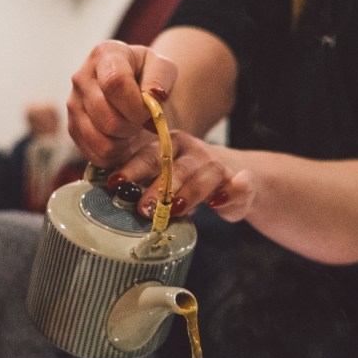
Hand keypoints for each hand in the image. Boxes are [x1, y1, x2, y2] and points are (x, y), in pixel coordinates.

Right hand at [67, 41, 178, 167]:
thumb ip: (160, 80)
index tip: (148, 112)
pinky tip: (123, 140)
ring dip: (124, 142)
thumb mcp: (163, 68)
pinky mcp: (73, 128)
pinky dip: (115, 154)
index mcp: (105, 55)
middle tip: (142, 122)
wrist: (134, 87)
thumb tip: (151, 98)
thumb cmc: (149, 76)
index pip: (115, 84)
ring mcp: (73, 104)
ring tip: (132, 129)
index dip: (136, 106)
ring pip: (101, 140)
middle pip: (107, 117)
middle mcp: (82, 77)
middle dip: (132, 126)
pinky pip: (96, 154)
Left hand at [110, 129, 256, 221]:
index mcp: (169, 147)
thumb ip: (142, 186)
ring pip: (204, 175)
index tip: (115, 184)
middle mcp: (193, 152)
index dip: (132, 170)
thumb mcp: (163, 182)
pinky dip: (232, 192)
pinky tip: (219, 202)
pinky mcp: (242, 181)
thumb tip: (115, 191)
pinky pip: (240, 185)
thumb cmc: (187, 183)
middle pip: (175, 166)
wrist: (233, 179)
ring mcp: (217, 165)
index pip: (148, 156)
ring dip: (189, 193)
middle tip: (144, 208)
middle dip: (159, 187)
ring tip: (176, 209)